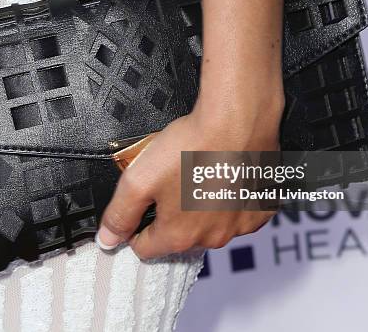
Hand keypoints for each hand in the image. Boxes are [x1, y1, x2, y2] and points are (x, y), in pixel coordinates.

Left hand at [96, 98, 282, 259]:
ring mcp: (239, 225)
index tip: (142, 203)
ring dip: (200, 206)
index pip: (145, 247)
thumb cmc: (194, 145)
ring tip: (197, 173)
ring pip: (208, 223)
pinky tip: (222, 175)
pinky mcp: (260, 209)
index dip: (136, 225)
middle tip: (170, 179)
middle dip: (170, 213)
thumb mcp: (139, 178)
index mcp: (179, 236)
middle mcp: (212, 238)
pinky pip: (236, 212)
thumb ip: (120, 213)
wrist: (238, 120)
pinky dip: (228, 199)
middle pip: (178, 236)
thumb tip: (108, 237)